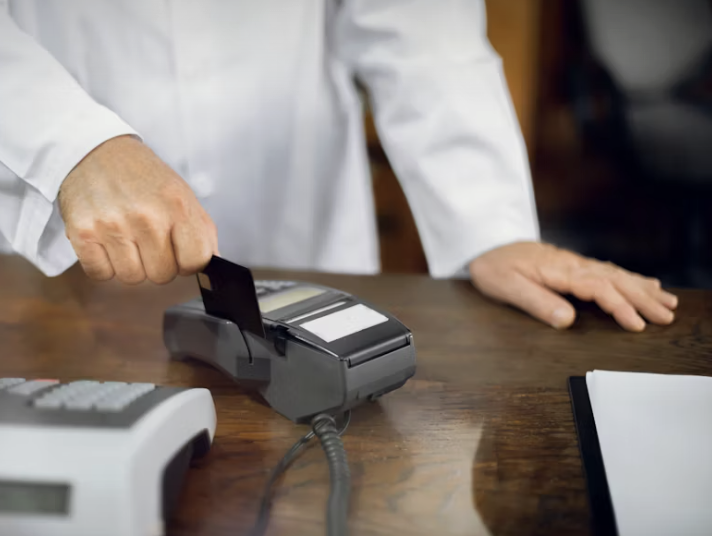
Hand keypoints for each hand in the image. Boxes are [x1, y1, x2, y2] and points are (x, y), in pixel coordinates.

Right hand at [58, 135, 217, 284]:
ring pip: (132, 278)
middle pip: (163, 275)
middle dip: (158, 263)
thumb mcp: (182, 194)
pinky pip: (101, 273)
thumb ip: (201, 231)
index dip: (188, 262)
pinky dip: (104, 264)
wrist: (96, 150)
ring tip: (127, 238)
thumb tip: (212, 265)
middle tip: (149, 241)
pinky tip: (107, 241)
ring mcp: (113, 225)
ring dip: (131, 264)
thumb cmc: (142, 176)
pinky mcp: (83, 232)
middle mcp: (147, 217)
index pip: (196, 262)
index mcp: (177, 206)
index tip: (178, 252)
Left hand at [469, 242, 677, 331]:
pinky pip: (607, 272)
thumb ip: (536, 302)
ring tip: (666, 301)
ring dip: (642, 288)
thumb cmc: (494, 267)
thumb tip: (565, 320)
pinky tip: (644, 284)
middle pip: (614, 280)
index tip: (637, 324)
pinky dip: (630, 279)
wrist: (485, 244)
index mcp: (559, 271)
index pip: (597, 288)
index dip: (619, 307)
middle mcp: (572, 265)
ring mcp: (574, 264)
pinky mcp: (572, 266)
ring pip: (615, 275)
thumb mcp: (507, 287)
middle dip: (642, 298)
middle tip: (667, 316)